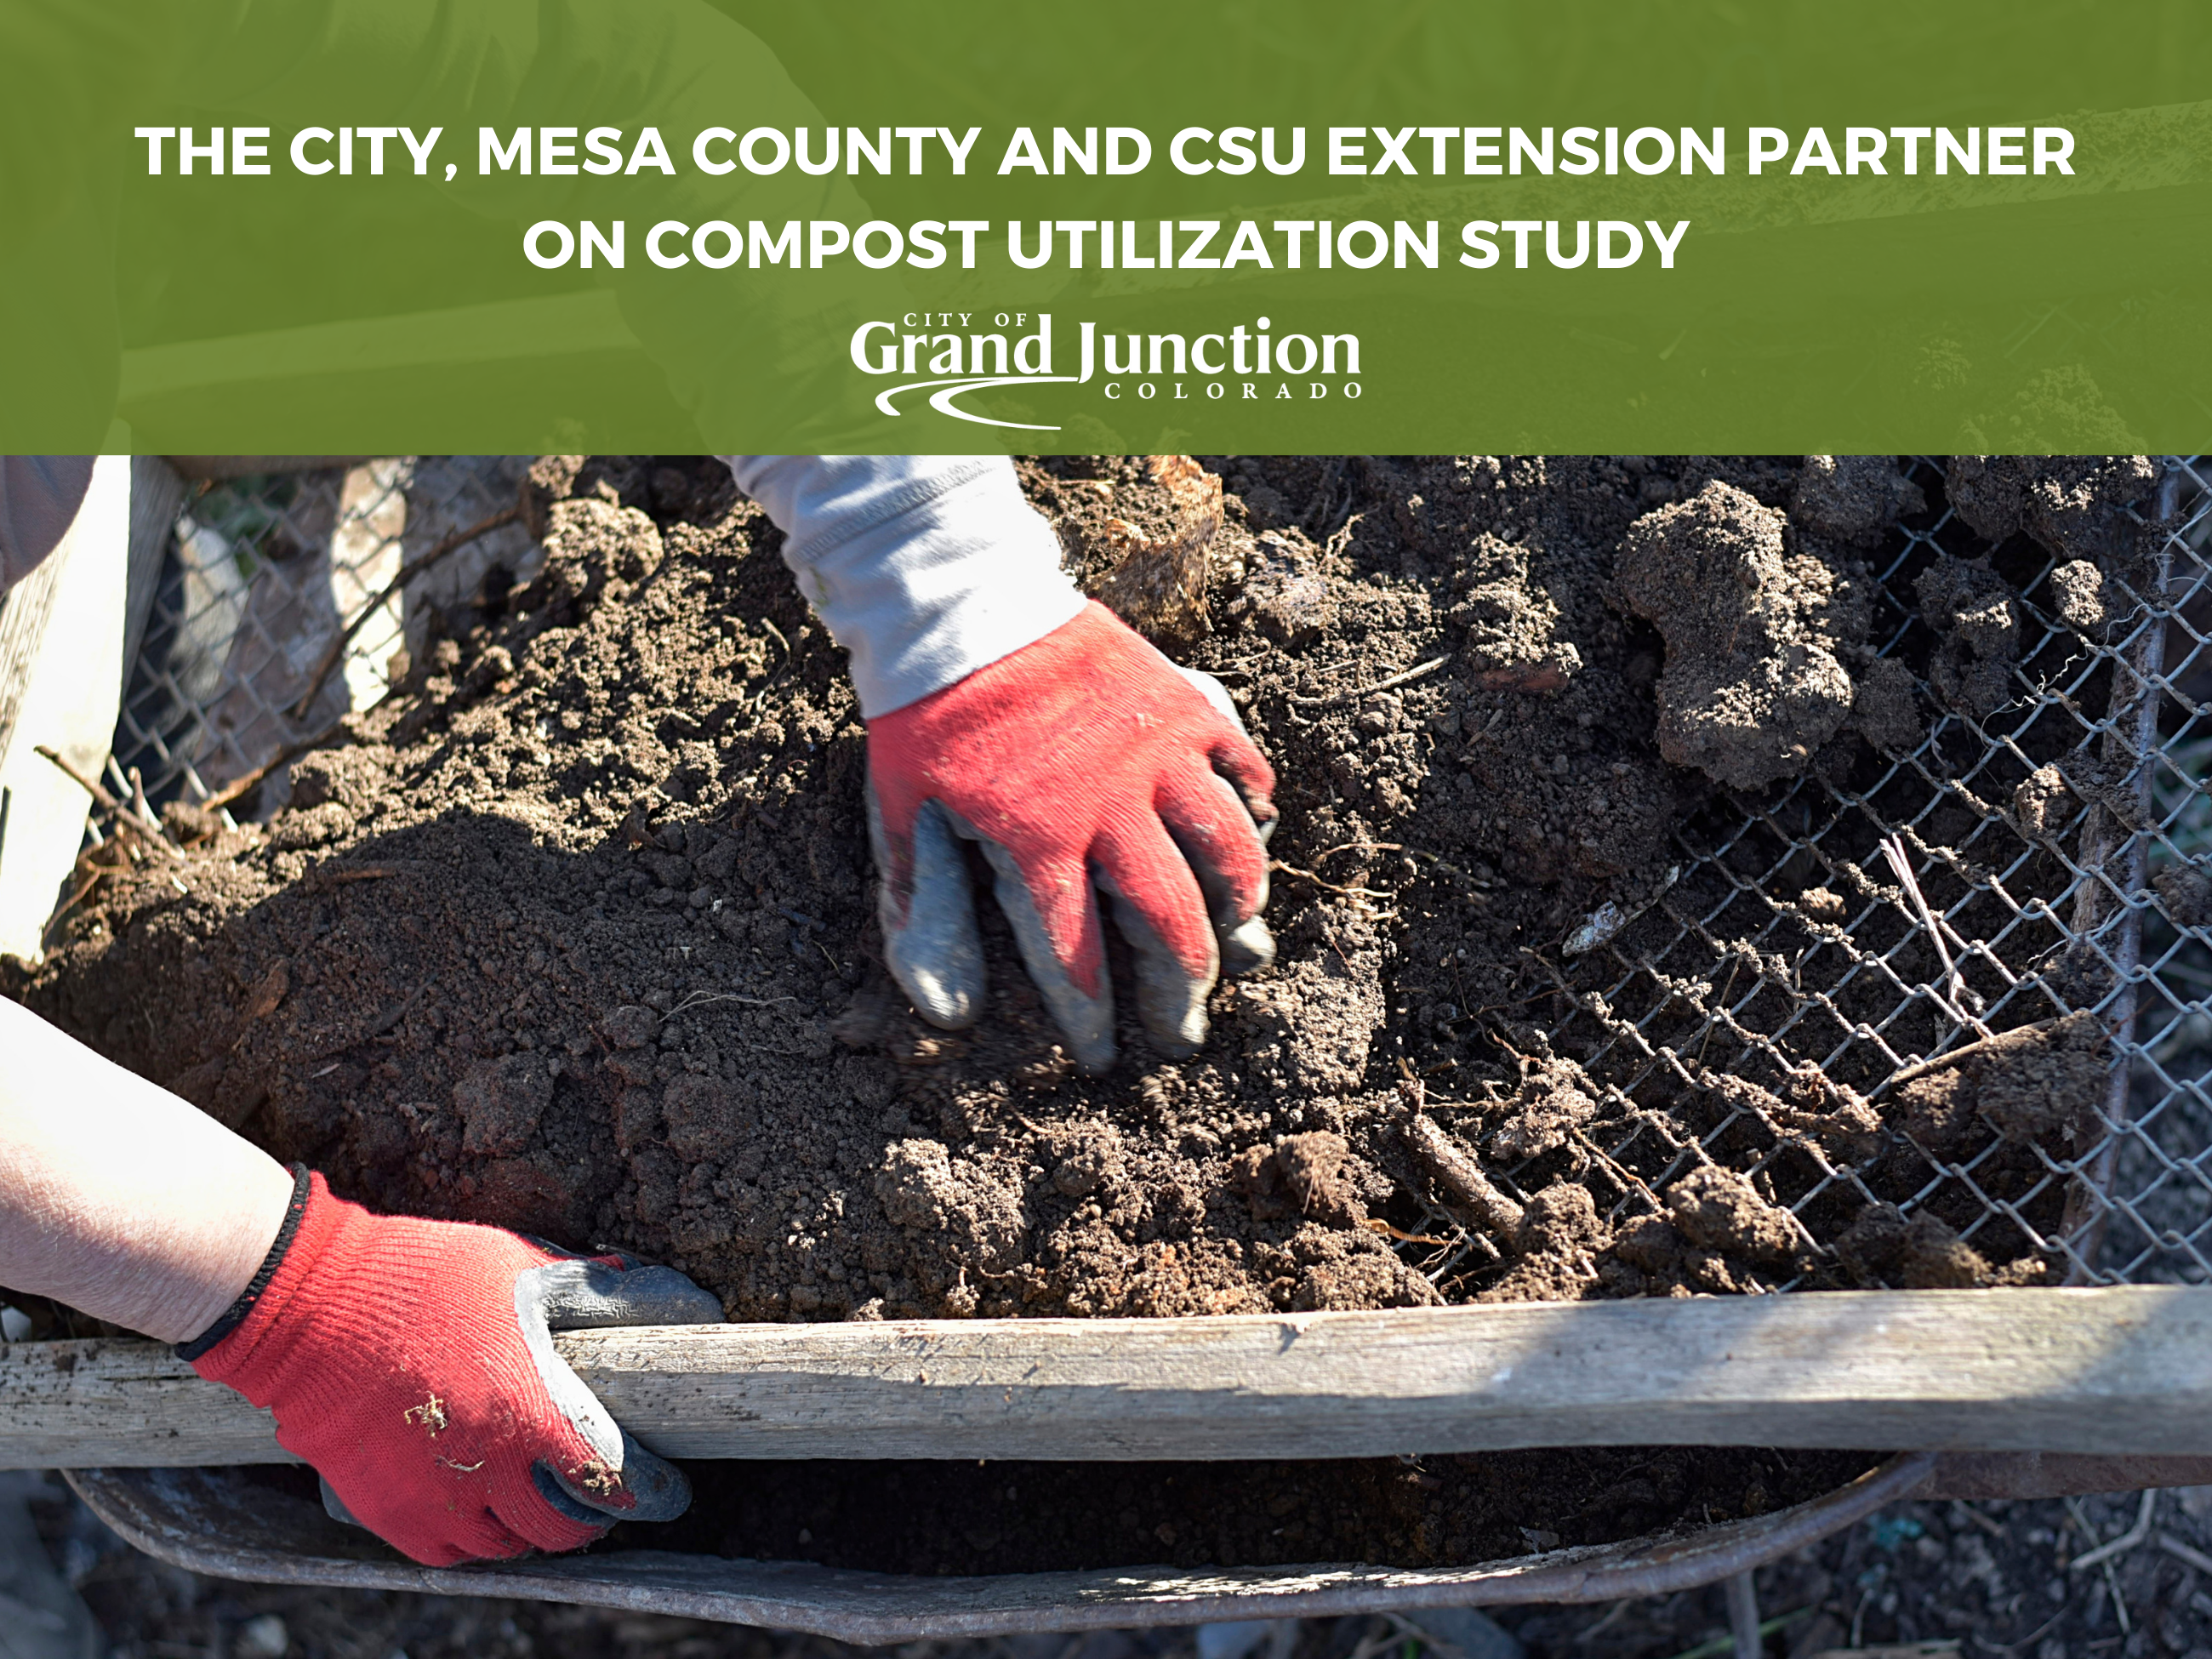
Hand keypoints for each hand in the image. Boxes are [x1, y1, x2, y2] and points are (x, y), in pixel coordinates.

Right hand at [186, 1172, 721, 1565]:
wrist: (306, 1307)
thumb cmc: (420, 1277)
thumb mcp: (520, 1267)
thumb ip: (594, 1290)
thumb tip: (674, 1294)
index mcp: (526, 1411)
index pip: (612, 1480)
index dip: (654, 1494)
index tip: (673, 1493)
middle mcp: (483, 1468)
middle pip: (563, 1530)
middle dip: (596, 1517)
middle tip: (606, 1497)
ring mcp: (429, 1496)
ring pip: (507, 1547)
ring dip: (537, 1530)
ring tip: (547, 1502)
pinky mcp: (382, 1510)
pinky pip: (448, 1552)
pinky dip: (477, 1539)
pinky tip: (487, 1509)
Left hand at [867, 600, 1276, 1071]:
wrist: (962, 606)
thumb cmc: (926, 720)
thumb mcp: (901, 816)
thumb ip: (923, 911)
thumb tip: (946, 1011)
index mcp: (1038, 840)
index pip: (1078, 956)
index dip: (1092, 1016)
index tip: (1101, 1055)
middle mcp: (1111, 805)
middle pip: (1171, 918)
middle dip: (1183, 985)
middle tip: (1183, 1025)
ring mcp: (1157, 752)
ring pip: (1228, 847)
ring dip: (1238, 901)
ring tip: (1238, 935)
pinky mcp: (1184, 704)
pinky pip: (1243, 766)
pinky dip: (1255, 805)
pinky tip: (1253, 830)